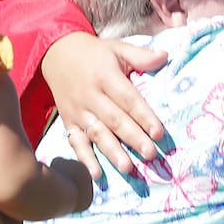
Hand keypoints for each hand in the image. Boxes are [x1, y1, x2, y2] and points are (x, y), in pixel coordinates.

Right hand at [42, 32, 167, 178]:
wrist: (56, 54)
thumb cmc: (94, 53)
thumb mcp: (117, 48)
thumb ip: (141, 56)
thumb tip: (166, 55)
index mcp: (105, 75)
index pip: (128, 98)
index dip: (144, 116)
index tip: (159, 132)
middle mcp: (91, 95)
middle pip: (114, 119)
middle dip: (133, 138)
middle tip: (150, 154)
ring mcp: (78, 110)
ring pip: (97, 134)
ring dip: (112, 152)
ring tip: (128, 168)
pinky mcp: (68, 121)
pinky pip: (76, 142)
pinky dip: (85, 159)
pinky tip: (97, 174)